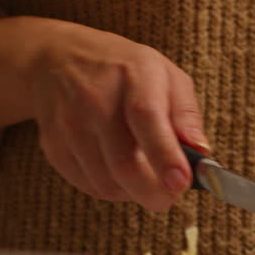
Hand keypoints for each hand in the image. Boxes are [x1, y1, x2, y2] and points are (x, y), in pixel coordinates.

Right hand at [28, 21, 209, 210]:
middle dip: (153, 193)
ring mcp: (69, 123)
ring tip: (143, 176)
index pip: (146, 117)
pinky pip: (87, 185)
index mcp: (133, 75)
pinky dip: (110, 189)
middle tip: (169, 196)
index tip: (180, 183)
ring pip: (107, 183)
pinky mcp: (53, 145)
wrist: (57, 59)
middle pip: (124, 164)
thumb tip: (201, 153)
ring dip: (133, 192)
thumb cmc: (123, 71)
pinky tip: (117, 171)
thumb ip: (186, 115)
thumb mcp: (166, 75)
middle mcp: (96, 98)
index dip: (165, 156)